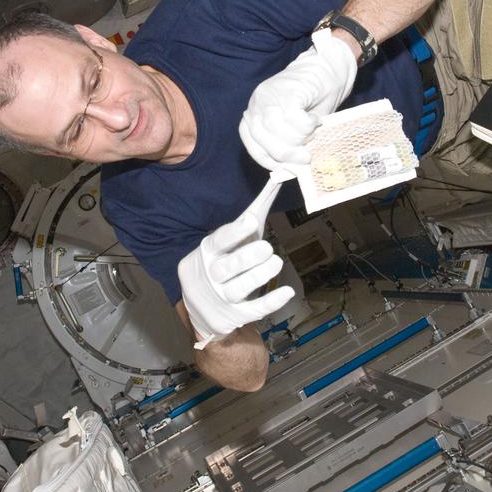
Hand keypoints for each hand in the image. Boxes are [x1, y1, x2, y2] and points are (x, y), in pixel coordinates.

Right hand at [178, 176, 295, 348]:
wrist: (204, 304)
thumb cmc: (226, 259)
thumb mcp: (234, 236)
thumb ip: (254, 210)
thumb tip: (278, 177)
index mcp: (209, 251)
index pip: (219, 240)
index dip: (235, 232)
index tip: (251, 221)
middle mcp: (212, 274)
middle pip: (226, 267)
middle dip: (246, 258)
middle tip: (266, 248)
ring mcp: (223, 296)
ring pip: (238, 289)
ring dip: (258, 276)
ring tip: (276, 262)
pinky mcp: (236, 314)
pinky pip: (253, 310)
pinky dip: (270, 302)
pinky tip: (286, 292)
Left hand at [239, 29, 357, 171]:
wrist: (329, 69)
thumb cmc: (313, 101)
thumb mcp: (296, 127)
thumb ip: (288, 144)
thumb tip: (289, 170)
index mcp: (255, 113)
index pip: (251, 143)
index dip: (266, 158)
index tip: (284, 167)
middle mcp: (257, 103)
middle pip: (263, 138)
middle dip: (286, 153)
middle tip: (306, 157)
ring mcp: (270, 95)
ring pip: (278, 130)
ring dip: (299, 139)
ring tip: (313, 133)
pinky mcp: (288, 90)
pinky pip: (294, 118)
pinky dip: (307, 126)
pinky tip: (316, 121)